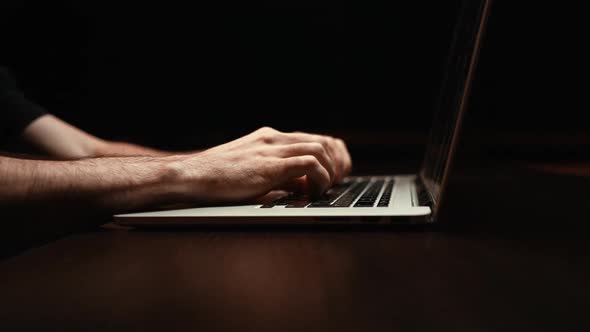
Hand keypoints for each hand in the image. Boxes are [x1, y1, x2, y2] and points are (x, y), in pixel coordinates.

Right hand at [170, 127, 351, 203]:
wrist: (192, 175)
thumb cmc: (217, 179)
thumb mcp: (252, 173)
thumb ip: (278, 176)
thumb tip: (302, 188)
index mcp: (269, 138)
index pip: (313, 138)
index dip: (332, 155)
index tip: (336, 172)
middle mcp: (273, 139)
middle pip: (322, 140)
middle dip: (337, 161)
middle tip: (338, 181)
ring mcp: (271, 149)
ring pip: (319, 149)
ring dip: (329, 171)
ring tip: (324, 189)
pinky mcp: (270, 164)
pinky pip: (308, 164)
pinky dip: (318, 178)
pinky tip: (312, 192)